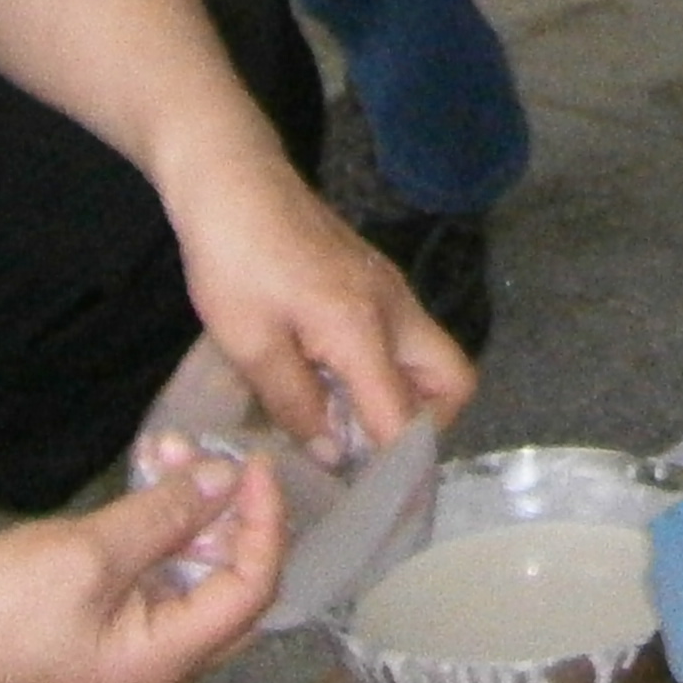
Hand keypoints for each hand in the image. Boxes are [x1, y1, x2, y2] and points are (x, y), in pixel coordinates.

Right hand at [0, 449, 286, 682]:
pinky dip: (156, 521)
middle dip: (226, 512)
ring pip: (188, 566)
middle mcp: (155, 662)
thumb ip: (167, 514)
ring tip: (169, 448)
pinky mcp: (101, 619)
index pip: (249, 592)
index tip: (256, 467)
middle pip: (227, 581)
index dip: (264, 525)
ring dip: (187, 506)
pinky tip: (147, 469)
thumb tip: (225, 479)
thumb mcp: (92, 551)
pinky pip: (152, 566)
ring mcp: (127, 643)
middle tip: (215, 454)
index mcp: (162, 662)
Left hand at [162, 136, 476, 449]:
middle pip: (452, 381)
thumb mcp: (249, 344)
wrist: (231, 179)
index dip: (397, 468)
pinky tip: (331, 383)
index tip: (379, 504)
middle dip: (425, 427)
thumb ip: (296, 403)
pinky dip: (384, 371)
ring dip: (402, 398)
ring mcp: (388, 289)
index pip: (405, 416)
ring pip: (429, 358)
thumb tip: (332, 451)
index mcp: (363, 329)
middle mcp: (394, 308)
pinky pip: (402, 339)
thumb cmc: (233, 259)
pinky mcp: (372, 279)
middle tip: (370, 453)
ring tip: (344, 425)